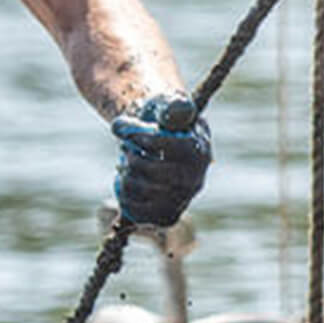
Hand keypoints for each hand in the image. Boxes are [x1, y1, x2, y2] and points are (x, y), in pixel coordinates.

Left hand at [111, 93, 210, 226]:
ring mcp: (181, 201)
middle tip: (126, 148)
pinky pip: (136, 210)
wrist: (164, 148)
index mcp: (199, 150)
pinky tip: (128, 181)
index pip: (168, 146)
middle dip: (132, 156)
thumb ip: (162, 108)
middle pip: (151, 170)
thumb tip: (146, 118)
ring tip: (127, 165)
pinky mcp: (166, 216)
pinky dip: (124, 194)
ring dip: (126, 174)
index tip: (125, 129)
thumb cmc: (162, 123)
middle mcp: (195, 179)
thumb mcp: (164, 106)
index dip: (142, 137)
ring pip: (140, 189)